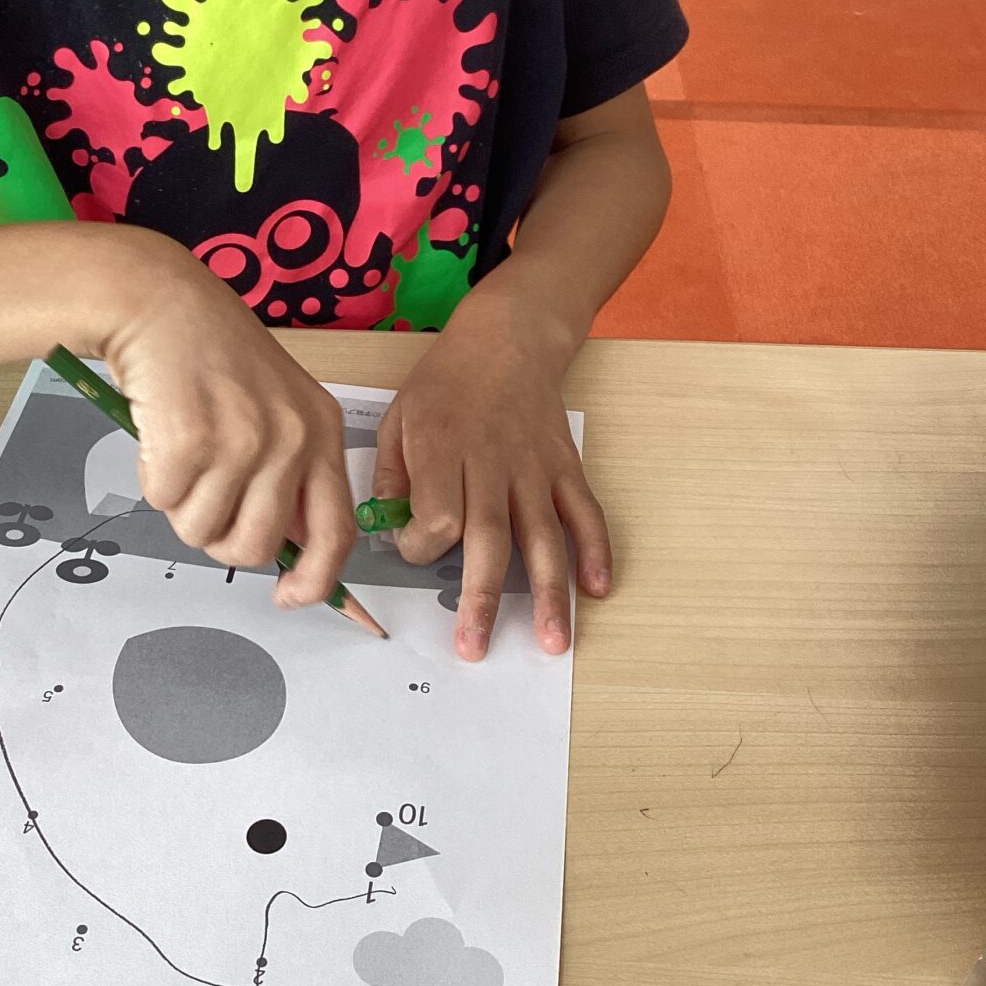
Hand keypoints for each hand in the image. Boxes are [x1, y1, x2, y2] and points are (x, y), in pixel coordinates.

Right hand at [98, 230, 354, 606]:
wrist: (160, 301)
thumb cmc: (212, 355)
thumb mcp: (277, 406)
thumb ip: (290, 472)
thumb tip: (285, 549)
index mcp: (321, 431)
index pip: (337, 532)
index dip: (316, 581)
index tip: (288, 596)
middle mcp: (292, 438)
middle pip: (259, 547)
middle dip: (221, 538)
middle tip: (201, 496)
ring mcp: (244, 440)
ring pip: (205, 532)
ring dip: (181, 507)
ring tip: (180, 452)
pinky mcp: (191, 441)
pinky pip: (163, 502)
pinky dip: (152, 479)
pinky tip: (159, 432)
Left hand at [370, 264, 611, 660]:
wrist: (507, 338)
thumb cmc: (446, 381)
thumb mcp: (399, 416)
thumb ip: (391, 475)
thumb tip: (388, 529)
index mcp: (443, 447)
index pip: (437, 515)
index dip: (421, 545)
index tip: (412, 547)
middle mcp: (492, 461)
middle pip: (489, 538)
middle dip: (480, 598)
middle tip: (474, 647)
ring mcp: (535, 467)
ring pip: (543, 536)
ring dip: (548, 593)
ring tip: (551, 643)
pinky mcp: (565, 467)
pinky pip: (584, 512)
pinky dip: (595, 549)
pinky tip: (597, 588)